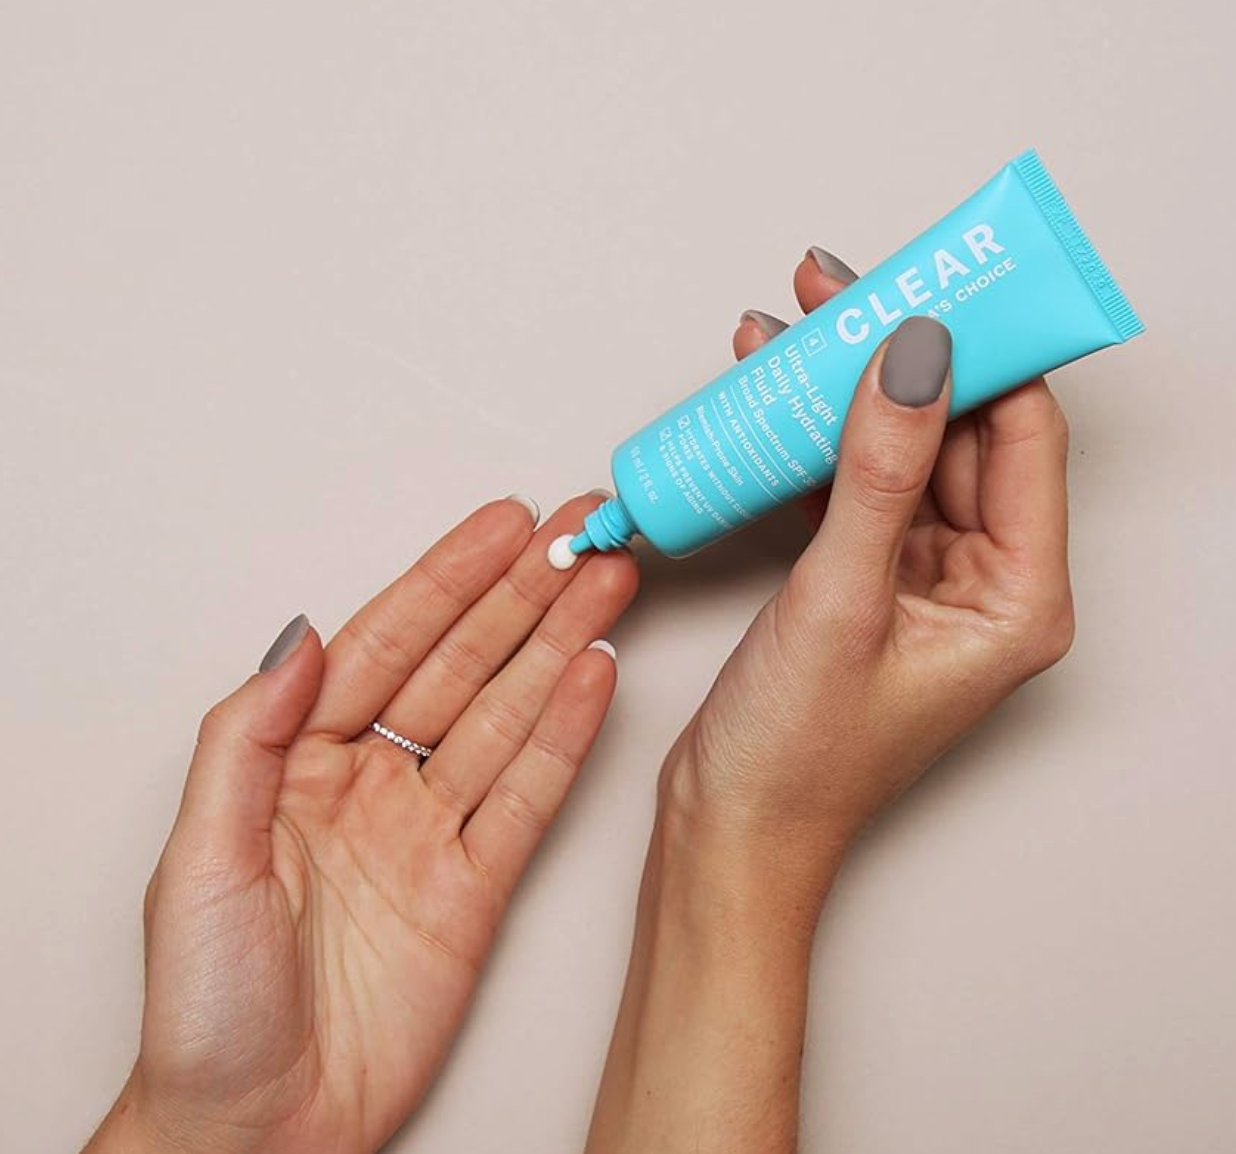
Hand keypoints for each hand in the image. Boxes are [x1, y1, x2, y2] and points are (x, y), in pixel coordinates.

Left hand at [86, 495, 637, 1153]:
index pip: (387, 643)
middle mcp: (370, 782)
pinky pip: (529, 796)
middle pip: (461, 665)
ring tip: (607, 588)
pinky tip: (595, 680)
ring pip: (506, 716)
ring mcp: (429, 830)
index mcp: (297, 761)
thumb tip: (304, 637)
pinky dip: (566, 737)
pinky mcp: (477, 886)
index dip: (448, 578)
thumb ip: (248, 737)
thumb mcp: (199, 858)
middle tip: (581, 538)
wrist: (259, 1128)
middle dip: (523, 596)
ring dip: (559, 648)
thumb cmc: (208, 1008)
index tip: (503, 526)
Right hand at [587, 250, 1073, 1153]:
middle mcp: (983, 584)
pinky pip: (853, 486)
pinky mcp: (863, 580)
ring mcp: (920, 580)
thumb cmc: (796, 756)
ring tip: (787, 325)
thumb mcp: (839, 600)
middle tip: (840, 286)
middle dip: (895, 354)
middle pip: (958, 430)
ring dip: (844, 388)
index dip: (979, 349)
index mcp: (1019, 598)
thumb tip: (916, 356)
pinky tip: (768, 392)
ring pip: (899, 450)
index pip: (1021, 435)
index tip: (930, 280)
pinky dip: (813, 438)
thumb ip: (881, 472)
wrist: (728, 827)